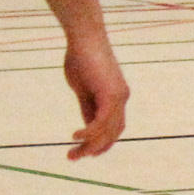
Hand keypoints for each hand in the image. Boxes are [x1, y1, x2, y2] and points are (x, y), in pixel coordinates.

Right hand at [63, 31, 130, 159]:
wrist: (84, 37)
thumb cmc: (81, 57)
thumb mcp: (83, 89)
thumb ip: (87, 107)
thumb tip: (87, 127)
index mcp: (116, 97)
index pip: (113, 127)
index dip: (101, 143)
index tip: (84, 152)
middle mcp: (122, 98)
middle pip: (111, 133)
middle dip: (93, 149)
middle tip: (72, 158)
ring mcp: (119, 96)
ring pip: (107, 131)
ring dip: (89, 146)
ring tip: (71, 154)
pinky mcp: (111, 94)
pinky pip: (102, 122)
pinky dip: (90, 133)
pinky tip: (76, 138)